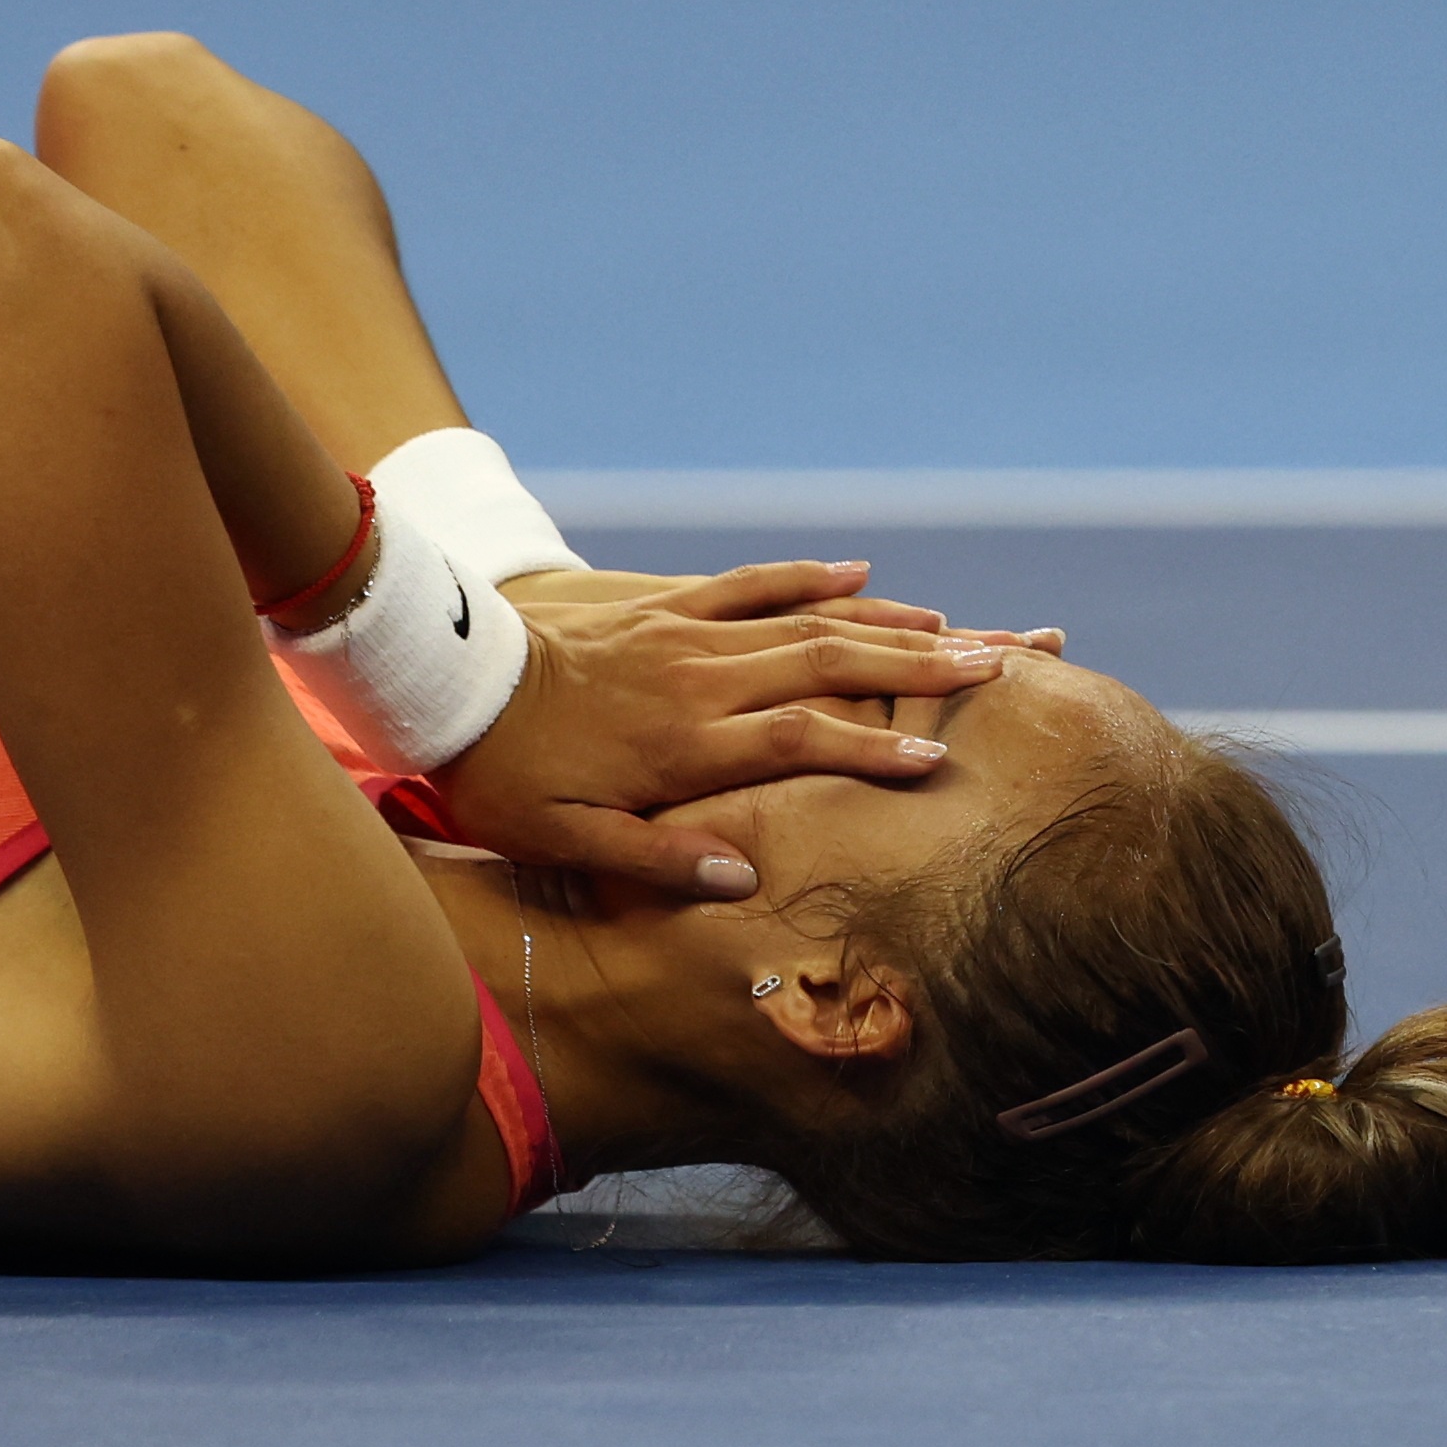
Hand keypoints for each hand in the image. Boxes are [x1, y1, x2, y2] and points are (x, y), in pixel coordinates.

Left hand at [441, 562, 1014, 889]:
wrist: (448, 684)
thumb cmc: (506, 778)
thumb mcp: (568, 840)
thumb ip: (656, 857)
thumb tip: (741, 876)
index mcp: (684, 743)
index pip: (799, 738)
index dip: (870, 747)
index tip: (936, 757)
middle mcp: (700, 680)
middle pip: (829, 664)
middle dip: (919, 666)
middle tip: (998, 664)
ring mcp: (686, 636)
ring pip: (806, 621)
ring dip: (888, 621)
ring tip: (963, 626)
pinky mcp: (665, 609)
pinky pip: (749, 583)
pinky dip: (808, 575)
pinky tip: (861, 570)